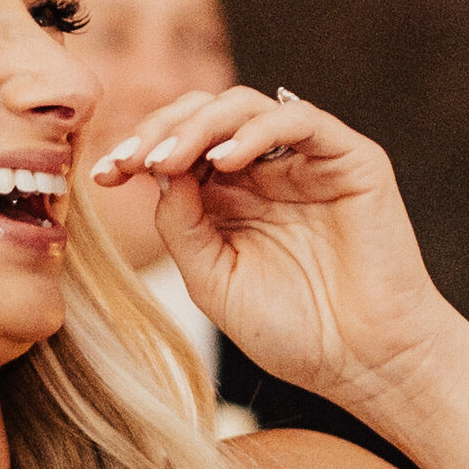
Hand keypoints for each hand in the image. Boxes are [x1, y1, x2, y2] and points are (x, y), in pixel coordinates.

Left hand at [92, 82, 453, 412]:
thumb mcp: (213, 280)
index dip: (138, 151)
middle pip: (205, 115)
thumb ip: (182, 225)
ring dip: (199, 125)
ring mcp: (307, 161)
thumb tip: (156, 170)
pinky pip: (299, 119)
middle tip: (131, 160)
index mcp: (230, 197)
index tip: (103, 175)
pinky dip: (257, 130)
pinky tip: (225, 160)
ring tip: (170, 160)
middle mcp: (266, 170)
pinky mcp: (351, 159)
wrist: (365, 362)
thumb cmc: (294, 331)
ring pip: (245, 106)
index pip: (178, 148)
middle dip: (160, 130)